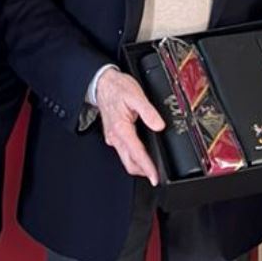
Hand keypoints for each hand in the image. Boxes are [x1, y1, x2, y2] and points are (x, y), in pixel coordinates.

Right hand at [94, 67, 165, 185]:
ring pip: (125, 159)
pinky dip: (133, 156)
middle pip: (129, 163)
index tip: (155, 178)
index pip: (136, 154)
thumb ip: (148, 112)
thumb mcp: (136, 95)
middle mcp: (115, 136)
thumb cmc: (117, 88)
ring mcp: (113, 137)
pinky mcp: (113, 135)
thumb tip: (159, 125)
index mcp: (121, 128)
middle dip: (142, 172)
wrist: (102, 83)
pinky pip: (123, 151)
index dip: (147, 168)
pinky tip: (141, 153)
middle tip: (155, 176)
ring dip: (137, 165)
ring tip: (151, 167)